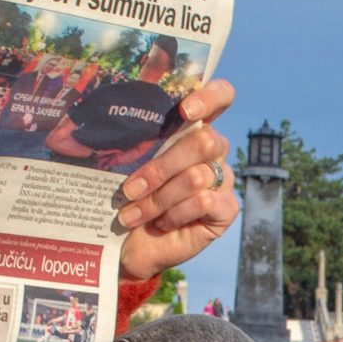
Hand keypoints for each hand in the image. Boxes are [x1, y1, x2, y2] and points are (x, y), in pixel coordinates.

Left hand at [115, 78, 239, 281]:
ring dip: (159, 197)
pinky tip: (162, 223)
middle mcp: (212, 150)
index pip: (220, 97)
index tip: (185, 110)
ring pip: (198, 176)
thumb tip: (117, 124)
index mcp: (192, 128)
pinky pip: (205, 201)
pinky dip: (176, 213)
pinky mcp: (226, 209)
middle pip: (205, 141)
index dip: (210, 97)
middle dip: (162, 166)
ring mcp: (222, 179)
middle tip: (130, 188)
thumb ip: (136, 142)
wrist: (128, 245)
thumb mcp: (127, 165)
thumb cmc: (126, 197)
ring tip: (132, 214)